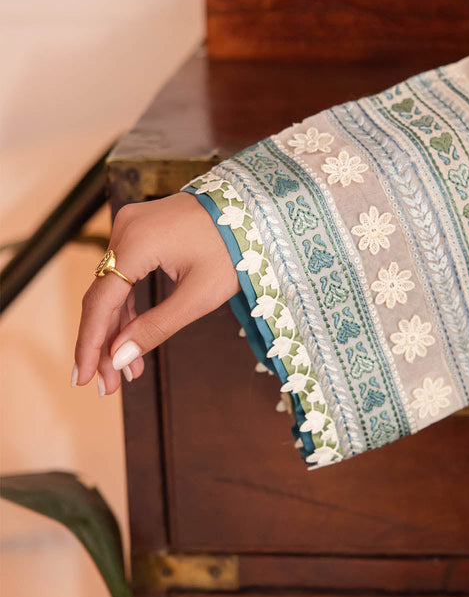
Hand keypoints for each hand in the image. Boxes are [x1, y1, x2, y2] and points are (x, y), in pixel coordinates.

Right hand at [73, 193, 238, 396]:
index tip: (85, 379)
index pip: (100, 302)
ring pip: (112, 288)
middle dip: (104, 344)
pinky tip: (131, 340)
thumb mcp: (199, 296)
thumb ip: (157, 327)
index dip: (90, 344)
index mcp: (136, 243)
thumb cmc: (234, 250)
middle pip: (102, 297)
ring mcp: (130, 227)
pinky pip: (125, 275)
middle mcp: (125, 230)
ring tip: (126, 372)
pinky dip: (128, 307)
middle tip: (107, 387)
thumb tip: (118, 358)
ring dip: (117, 329)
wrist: (254, 209)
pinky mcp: (140, 232)